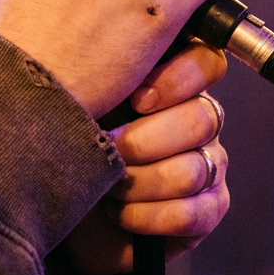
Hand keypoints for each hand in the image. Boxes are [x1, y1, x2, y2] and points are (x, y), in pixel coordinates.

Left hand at [59, 43, 229, 274]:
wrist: (63, 209)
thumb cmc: (69, 145)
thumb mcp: (80, 103)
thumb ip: (103, 75)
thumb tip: (107, 58)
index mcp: (173, 82)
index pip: (207, 62)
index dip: (179, 79)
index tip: (136, 100)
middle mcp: (200, 118)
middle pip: (200, 119)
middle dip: (143, 142)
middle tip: (108, 150)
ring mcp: (210, 162)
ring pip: (192, 170)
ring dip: (137, 184)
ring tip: (106, 188)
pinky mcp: (210, 207)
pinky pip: (192, 212)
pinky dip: (146, 216)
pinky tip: (119, 212)